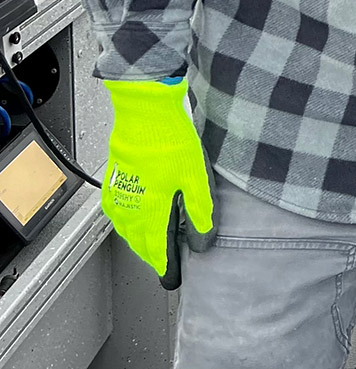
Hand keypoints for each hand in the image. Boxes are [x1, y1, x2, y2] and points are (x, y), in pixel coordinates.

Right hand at [102, 78, 215, 289]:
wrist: (145, 113)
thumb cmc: (170, 141)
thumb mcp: (196, 178)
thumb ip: (200, 212)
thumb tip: (203, 241)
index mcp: (150, 213)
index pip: (157, 252)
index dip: (166, 268)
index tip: (171, 280)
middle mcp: (129, 210)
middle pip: (140, 244)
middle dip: (154, 257)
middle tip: (166, 265)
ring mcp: (119, 196)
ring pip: (128, 231)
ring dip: (141, 241)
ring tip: (155, 246)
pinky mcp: (115, 181)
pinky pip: (120, 214)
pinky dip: (130, 224)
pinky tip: (139, 219)